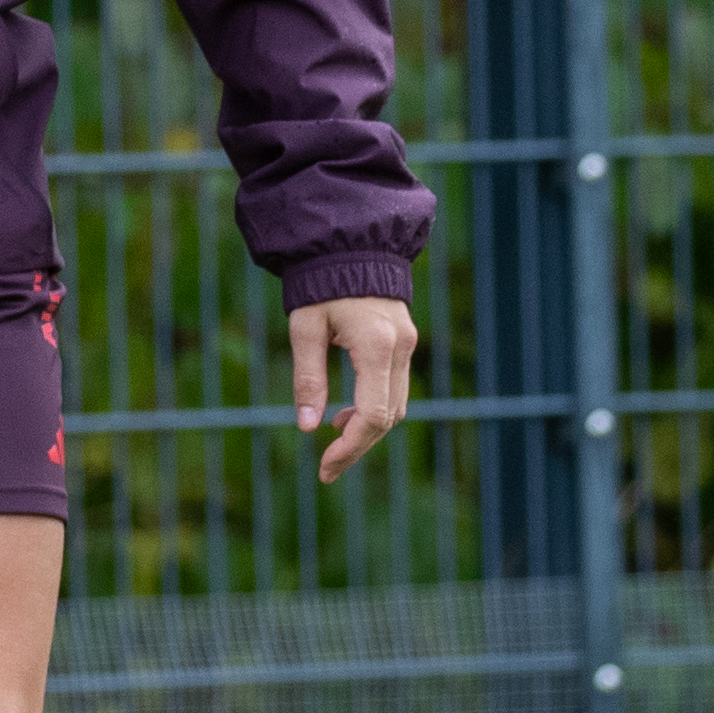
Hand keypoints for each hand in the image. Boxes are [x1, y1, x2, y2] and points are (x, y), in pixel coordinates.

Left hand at [288, 297, 418, 484]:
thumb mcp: (305, 328)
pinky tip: (345, 414)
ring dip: (367, 430)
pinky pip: (395, 390)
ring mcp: (408, 346)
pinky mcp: (406, 343)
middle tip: (327, 468)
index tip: (325, 466)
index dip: (349, 448)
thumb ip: (308, 378)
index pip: (372, 415)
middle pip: (388, 418)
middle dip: (358, 447)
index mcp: (376, 346)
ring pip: (396, 407)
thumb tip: (306, 427)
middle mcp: (401, 349)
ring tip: (332, 439)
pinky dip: (374, 410)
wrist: (351, 245)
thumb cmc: (321, 283)